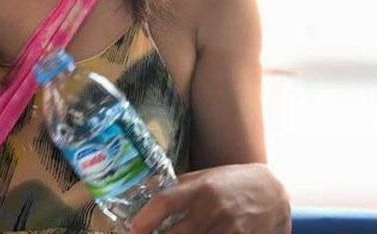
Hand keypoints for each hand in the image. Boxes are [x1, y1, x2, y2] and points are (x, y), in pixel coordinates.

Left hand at [129, 163, 290, 233]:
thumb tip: (144, 191)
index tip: (133, 228)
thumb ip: (176, 187)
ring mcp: (228, 230)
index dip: (146, 218)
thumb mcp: (203, 177)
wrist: (272, 192)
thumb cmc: (230, 182)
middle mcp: (212, 209)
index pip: (166, 201)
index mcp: (200, 188)